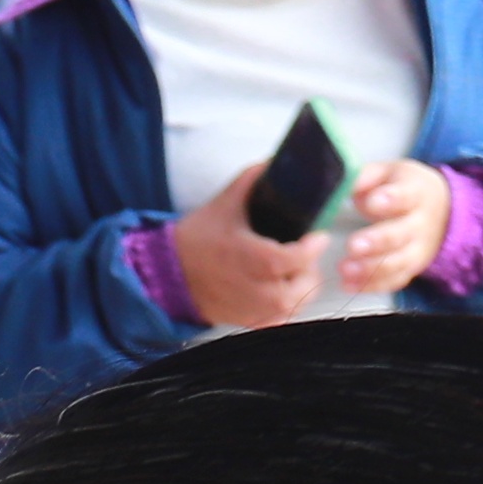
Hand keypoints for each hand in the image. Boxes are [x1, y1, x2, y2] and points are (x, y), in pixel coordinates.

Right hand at [168, 163, 327, 330]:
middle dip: (308, 269)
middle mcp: (250, 287)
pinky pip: (277, 321)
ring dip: (300, 289)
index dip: (311, 248)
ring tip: (296, 272)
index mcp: (248, 257)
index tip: (318, 235)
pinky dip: (285, 309)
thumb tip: (276, 161)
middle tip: (305, 253)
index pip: (293, 259)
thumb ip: (252, 180)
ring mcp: (248, 307)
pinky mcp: (244, 320)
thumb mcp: (224, 202)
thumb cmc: (195, 238)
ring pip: (291, 307)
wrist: (165, 272)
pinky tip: (281, 292)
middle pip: (298, 287)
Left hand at [333, 158, 451, 298]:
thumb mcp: (388, 174)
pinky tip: (349, 285)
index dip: (390, 199)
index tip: (372, 202)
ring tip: (345, 269)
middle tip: (353, 245)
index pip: (405, 195)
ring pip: (397, 262)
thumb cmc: (403, 188)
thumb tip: (340, 181)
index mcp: (415, 192)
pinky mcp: (410, 268)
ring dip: (370, 268)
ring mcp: (416, 249)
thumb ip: (365, 177)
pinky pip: (394, 280)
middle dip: (377, 241)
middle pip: (400, 234)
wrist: (442, 211)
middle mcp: (419, 223)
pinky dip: (371, 285)